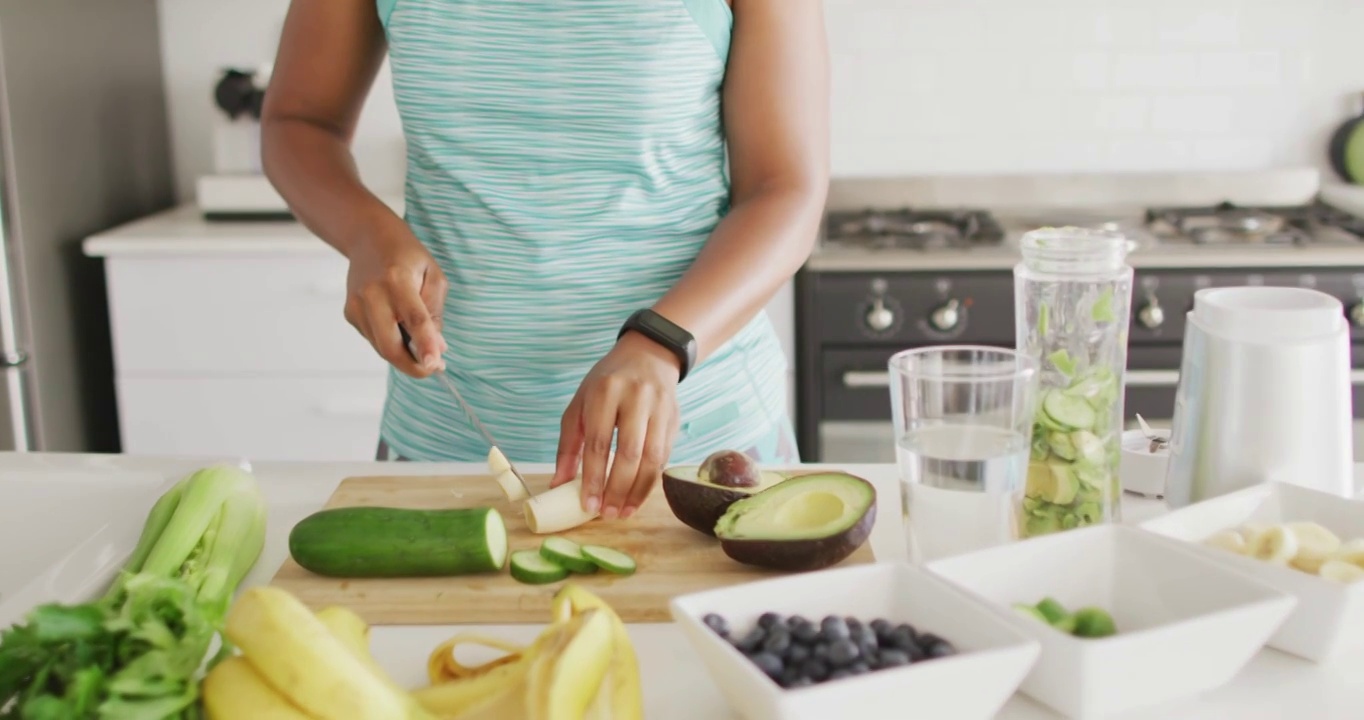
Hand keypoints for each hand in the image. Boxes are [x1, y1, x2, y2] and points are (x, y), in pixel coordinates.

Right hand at [343, 220, 448, 376]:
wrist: (367, 238)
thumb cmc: (407, 257)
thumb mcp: (433, 276)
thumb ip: (435, 312)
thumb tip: (437, 348)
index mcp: (397, 279)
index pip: (413, 318)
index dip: (425, 344)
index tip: (435, 364)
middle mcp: (371, 295)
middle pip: (390, 345)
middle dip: (413, 366)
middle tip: (434, 368)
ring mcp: (356, 306)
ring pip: (382, 348)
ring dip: (404, 355)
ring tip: (422, 344)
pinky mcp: (350, 315)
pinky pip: (375, 340)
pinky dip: (392, 342)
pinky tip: (398, 325)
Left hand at [553, 331, 681, 519]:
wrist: (649, 354)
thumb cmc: (607, 383)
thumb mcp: (580, 404)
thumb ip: (569, 445)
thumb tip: (558, 484)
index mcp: (606, 392)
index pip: (599, 442)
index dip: (594, 477)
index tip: (588, 505)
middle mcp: (636, 398)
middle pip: (629, 453)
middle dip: (617, 489)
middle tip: (607, 514)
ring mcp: (660, 408)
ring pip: (652, 459)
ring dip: (637, 491)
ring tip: (623, 512)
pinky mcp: (675, 419)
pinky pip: (664, 457)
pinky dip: (651, 481)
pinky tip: (637, 497)